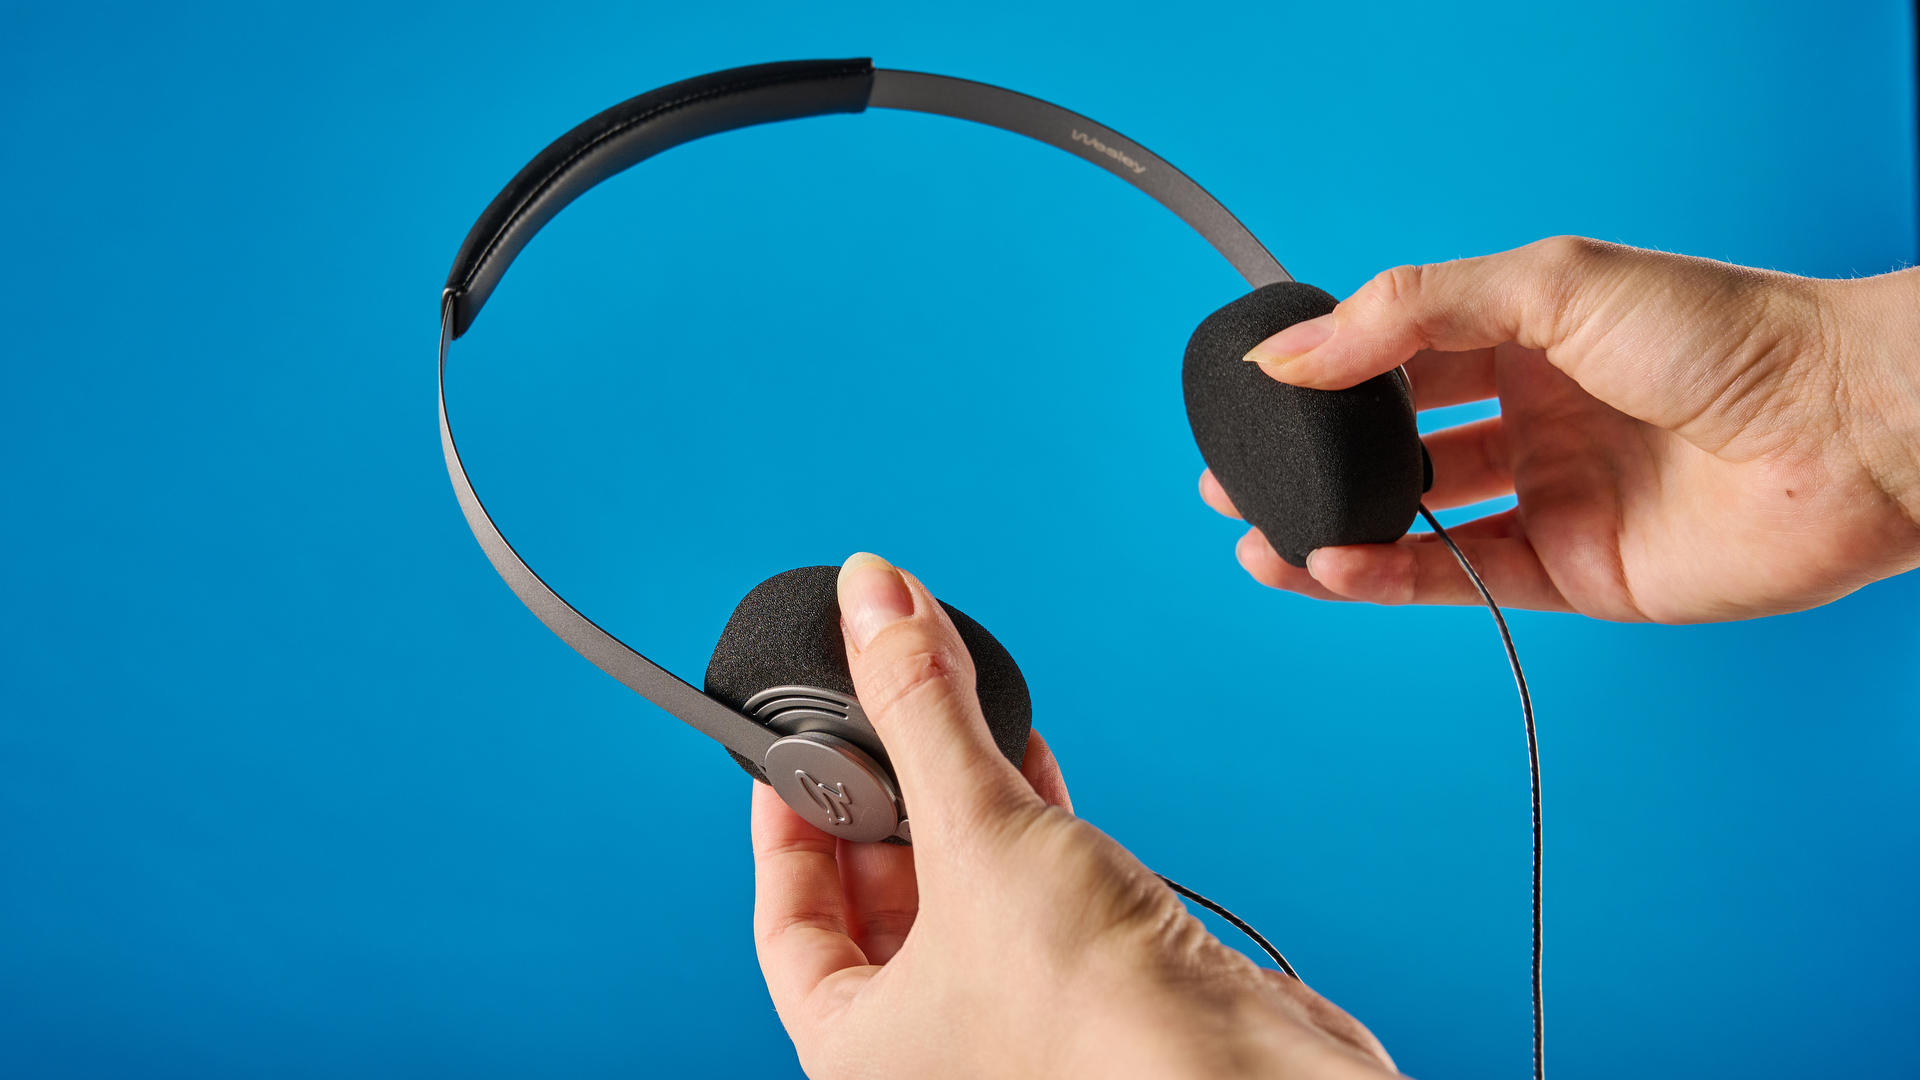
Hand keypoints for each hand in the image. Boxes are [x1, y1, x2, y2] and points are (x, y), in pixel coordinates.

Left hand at [751, 552, 1397, 1078]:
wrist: (1243, 1077)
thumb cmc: (1096, 1019)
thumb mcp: (976, 831)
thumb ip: (918, 709)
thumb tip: (874, 598)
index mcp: (856, 1049)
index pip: (786, 924)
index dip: (785, 824)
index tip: (794, 750)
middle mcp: (927, 1046)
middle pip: (874, 897)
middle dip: (878, 795)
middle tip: (873, 709)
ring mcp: (1012, 1018)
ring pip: (960, 888)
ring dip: (957, 797)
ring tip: (947, 713)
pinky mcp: (1091, 984)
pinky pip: (1032, 889)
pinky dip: (1025, 820)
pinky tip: (1026, 754)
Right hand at [1206, 237, 1919, 622]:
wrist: (1847, 433)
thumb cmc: (1728, 335)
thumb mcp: (1549, 284)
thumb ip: (1410, 313)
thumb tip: (1291, 352)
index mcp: (1531, 331)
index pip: (1399, 350)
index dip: (1325, 371)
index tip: (1253, 391)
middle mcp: (1534, 412)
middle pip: (1395, 439)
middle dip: (1312, 459)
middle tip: (1231, 476)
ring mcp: (1551, 493)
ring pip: (1416, 516)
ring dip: (1332, 526)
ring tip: (1254, 535)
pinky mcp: (1572, 572)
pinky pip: (1458, 577)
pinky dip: (1387, 576)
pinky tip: (1325, 565)